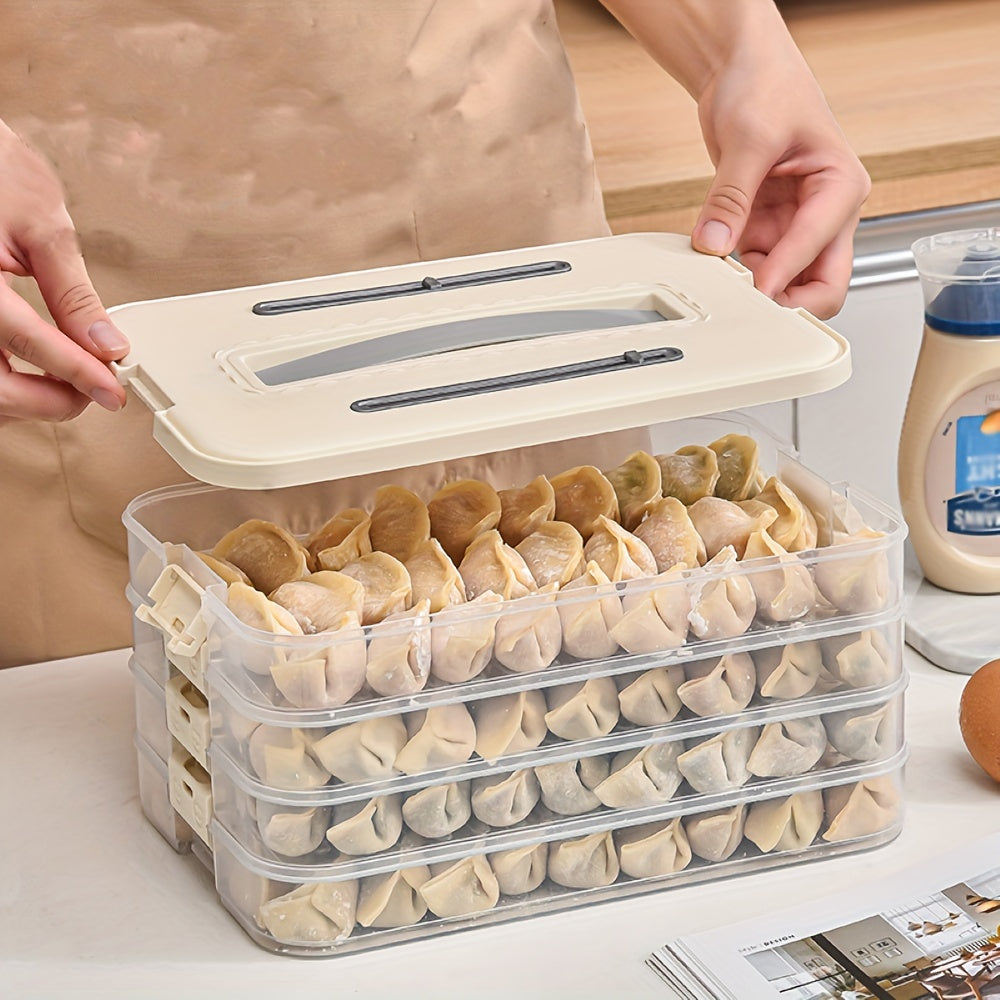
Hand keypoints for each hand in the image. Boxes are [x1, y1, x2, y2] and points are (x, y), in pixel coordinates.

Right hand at [0, 120, 127, 424]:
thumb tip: (107, 343)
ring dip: (26, 400)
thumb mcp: (41, 226)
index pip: (26, 341)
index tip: (112, 390)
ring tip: (69, 384)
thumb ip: (72, 293)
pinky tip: (36, 377)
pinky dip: (8, 385)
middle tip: (94, 390)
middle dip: (49, 401)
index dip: (77, 373)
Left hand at [599, 0, 869, 318]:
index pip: (818, 247)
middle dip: (791, 302)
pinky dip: (737, 274)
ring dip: (759, 290)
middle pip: (823, 283)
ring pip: (788, 282)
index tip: (754, 294)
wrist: (743, 69)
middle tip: (755, 312)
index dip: (784, 276)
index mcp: (841, 187)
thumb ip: (730, 198)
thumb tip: (713, 243)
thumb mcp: (748, 139)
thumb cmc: (766, 85)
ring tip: (726, 290)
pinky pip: (755, 265)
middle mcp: (824, 211)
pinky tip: (717, 271)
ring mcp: (794, 223)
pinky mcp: (766, 226)